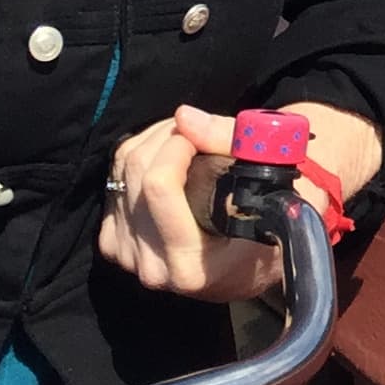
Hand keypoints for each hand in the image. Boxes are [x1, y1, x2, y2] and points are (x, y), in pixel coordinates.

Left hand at [96, 101, 382, 302]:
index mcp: (190, 264)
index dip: (179, 144)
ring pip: (122, 171)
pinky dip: (137, 158)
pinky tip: (167, 161)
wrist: (250, 264)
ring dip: (154, 142)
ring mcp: (129, 258)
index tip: (204, 134)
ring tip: (188, 143)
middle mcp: (153, 268)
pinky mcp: (115, 246)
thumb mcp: (271, 182)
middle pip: (137, 172)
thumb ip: (230, 144)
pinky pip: (113, 182)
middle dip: (168, 135)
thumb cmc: (271, 224)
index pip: (159, 187)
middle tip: (199, 130)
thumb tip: (184, 117)